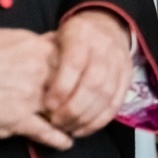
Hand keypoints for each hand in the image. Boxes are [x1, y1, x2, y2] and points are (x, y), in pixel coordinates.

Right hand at [0, 28, 71, 149]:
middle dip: (81, 91)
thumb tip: (46, 41)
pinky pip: (46, 132)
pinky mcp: (19, 120)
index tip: (82, 72)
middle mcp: (40, 72)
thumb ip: (29, 41)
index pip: (72, 55)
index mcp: (37, 48)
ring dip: (73, 116)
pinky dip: (59, 139)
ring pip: (64, 108)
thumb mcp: (4, 36)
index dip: (78, 65)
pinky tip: (66, 143)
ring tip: (78, 122)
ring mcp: (32, 98)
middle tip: (85, 99)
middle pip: (74, 81)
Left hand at [43, 9, 133, 137]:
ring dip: (85, 117)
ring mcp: (119, 63)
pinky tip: (82, 129)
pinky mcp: (127, 79)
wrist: (105, 28)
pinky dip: (98, 121)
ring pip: (106, 96)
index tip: (46, 105)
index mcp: (82, 34)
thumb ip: (45, 57)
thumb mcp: (54, 37)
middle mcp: (104, 47)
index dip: (62, 87)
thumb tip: (30, 86)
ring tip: (66, 128)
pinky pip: (116, 105)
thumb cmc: (70, 38)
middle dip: (73, 107)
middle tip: (55, 121)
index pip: (75, 63)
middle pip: (94, 82)